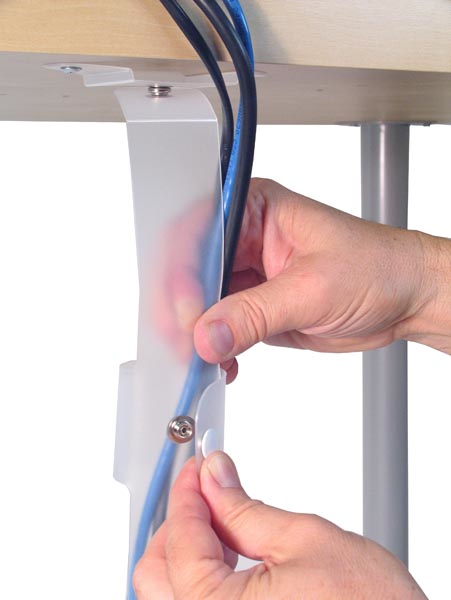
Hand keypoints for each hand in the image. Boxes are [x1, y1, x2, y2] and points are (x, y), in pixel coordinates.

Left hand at [133, 451, 425, 598]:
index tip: (199, 468)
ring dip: (189, 547)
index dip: (188, 492)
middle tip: (206, 489)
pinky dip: (204, 575)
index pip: (179, 538)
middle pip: (156, 572)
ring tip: (222, 516)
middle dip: (179, 522)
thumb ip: (245, 508)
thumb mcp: (304, 539)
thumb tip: (215, 475)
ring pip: (172, 592)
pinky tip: (229, 552)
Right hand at [193, 178, 450, 380]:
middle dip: (184, 310)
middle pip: (193, 271)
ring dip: (197, 334)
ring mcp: (248, 274)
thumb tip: (208, 335)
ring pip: (203, 303)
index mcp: (257, 210)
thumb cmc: (377, 268)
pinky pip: (221, 327)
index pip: (200, 234)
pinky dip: (216, 347)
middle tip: (186, 343)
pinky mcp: (254, 305)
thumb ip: (255, 314)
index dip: (185, 273)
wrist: (406, 298)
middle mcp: (246, 239)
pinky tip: (225, 363)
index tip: (188, 313)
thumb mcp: (314, 288)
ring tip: (202, 359)